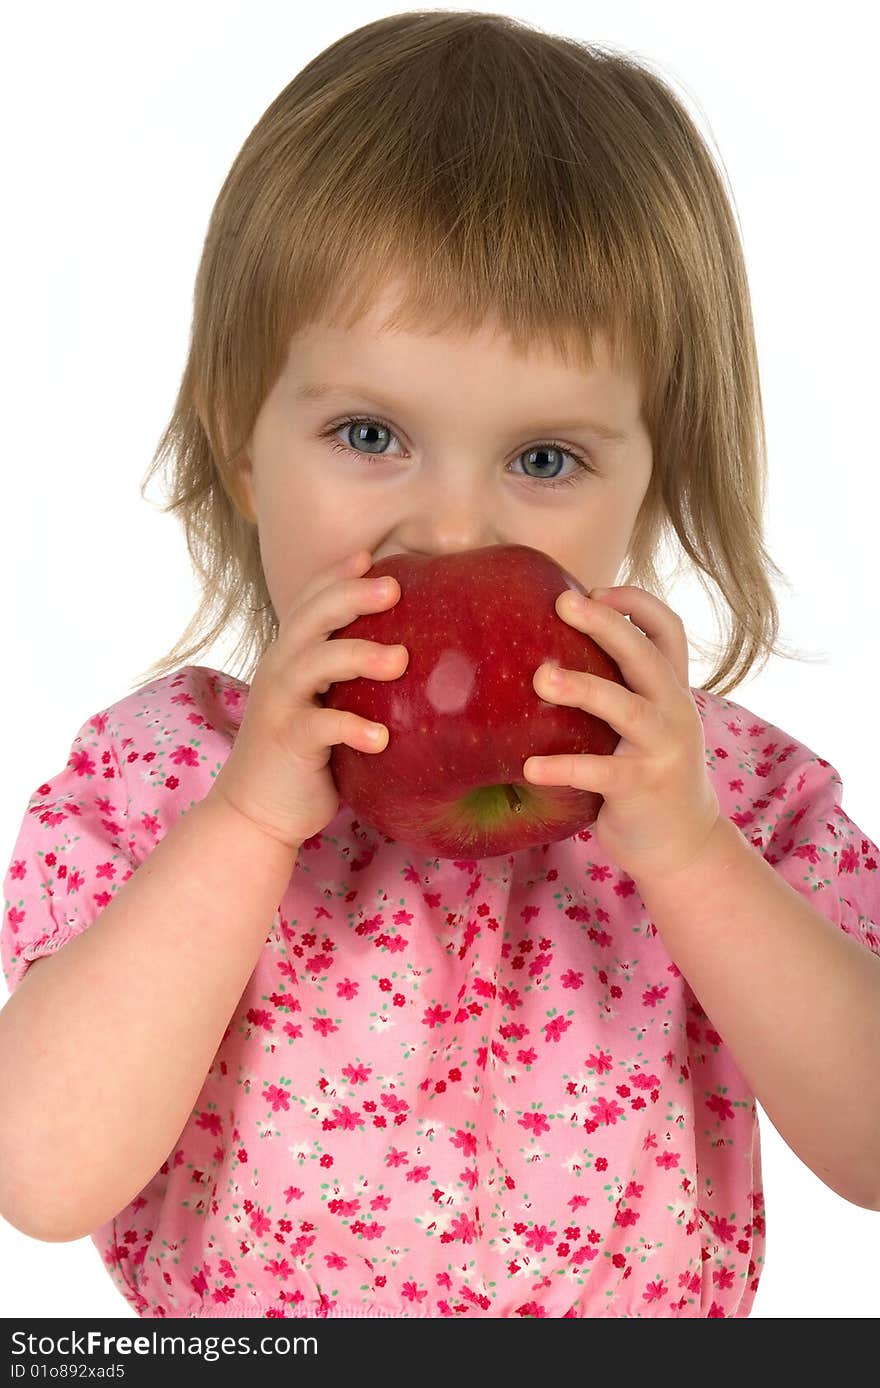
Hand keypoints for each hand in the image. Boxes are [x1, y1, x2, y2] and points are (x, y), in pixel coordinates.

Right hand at [209, 549, 407, 851]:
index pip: (310, 602)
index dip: (337, 576)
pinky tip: (382, 737)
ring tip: (400, 659)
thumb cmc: (305, 754)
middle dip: (351, 596)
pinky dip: (351, 728)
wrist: (256, 811)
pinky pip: (319, 728)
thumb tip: (415, 656)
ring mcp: (281, 705)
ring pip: (314, 665)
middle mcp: (281, 670)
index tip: (374, 556)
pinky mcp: (288, 743)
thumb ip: (350, 677)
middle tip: (395, 587)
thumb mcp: (324, 703)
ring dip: (357, 656)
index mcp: (291, 656)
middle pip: (312, 619)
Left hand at [523, 586, 720, 883]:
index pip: (668, 629)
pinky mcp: (643, 786)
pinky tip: (530, 767)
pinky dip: (565, 766)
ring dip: (583, 687)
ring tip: (541, 677)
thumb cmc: (646, 773)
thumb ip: (617, 689)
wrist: (682, 844)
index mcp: (672, 690)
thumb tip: (544, 651)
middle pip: (644, 654)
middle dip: (606, 623)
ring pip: (625, 707)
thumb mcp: (644, 725)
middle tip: (563, 602)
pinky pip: (601, 772)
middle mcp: (674, 711)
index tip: (595, 589)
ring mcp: (663, 748)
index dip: (635, 603)